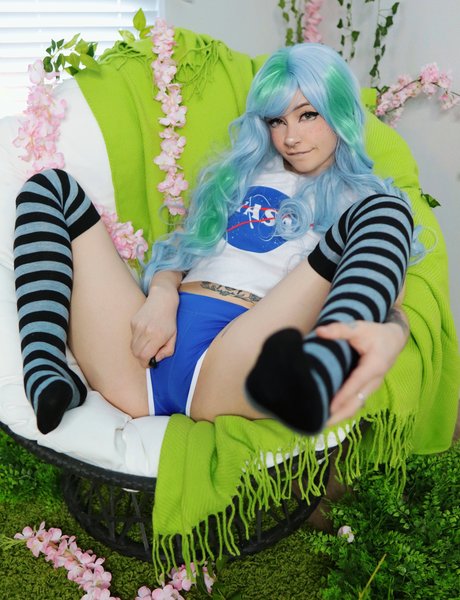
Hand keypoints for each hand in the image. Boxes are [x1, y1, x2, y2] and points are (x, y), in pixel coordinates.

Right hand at [130, 283, 178, 367]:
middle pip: (136, 353)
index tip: (151, 363)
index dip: (146, 363)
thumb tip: (156, 359)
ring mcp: (138, 326)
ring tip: (148, 344)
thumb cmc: (170, 320)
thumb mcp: (174, 337)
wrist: (162, 299)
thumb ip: (167, 351)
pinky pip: (132, 337)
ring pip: (132, 346)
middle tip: (149, 356)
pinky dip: (137, 340)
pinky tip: (146, 333)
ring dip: (139, 349)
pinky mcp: (133, 322)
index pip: (145, 356)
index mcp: (158, 336)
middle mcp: (146, 331)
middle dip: (141, 358)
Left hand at [315, 313, 408, 427]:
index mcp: (374, 366)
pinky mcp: (366, 390)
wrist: (393, 340)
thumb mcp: (359, 327)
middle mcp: (374, 381)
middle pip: (356, 402)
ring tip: (319, 422)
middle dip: (339, 415)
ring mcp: (371, 388)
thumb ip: (340, 329)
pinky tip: (326, 415)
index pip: (356, 384)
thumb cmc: (375, 333)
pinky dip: (342, 411)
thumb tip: (319, 331)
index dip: (343, 396)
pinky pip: (354, 403)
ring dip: (339, 416)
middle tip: (318, 422)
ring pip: (355, 406)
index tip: (330, 407)